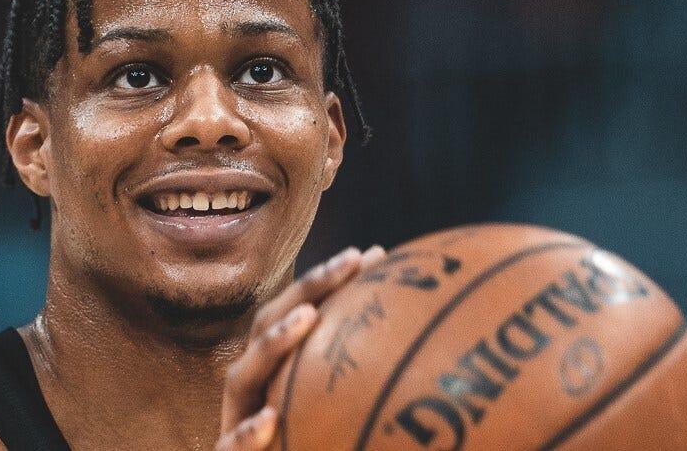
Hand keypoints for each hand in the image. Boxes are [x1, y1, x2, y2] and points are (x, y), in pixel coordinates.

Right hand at [214, 244, 386, 450]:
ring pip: (241, 376)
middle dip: (308, 289)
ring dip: (273, 343)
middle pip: (269, 325)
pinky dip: (247, 433)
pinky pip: (229, 446)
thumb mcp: (353, 430)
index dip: (331, 283)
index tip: (375, 254)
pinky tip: (269, 422)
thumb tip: (456, 375)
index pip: (301, 316)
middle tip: (350, 262)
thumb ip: (380, 400)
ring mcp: (235, 424)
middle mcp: (255, 393)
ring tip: (306, 321)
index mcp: (280, 377)